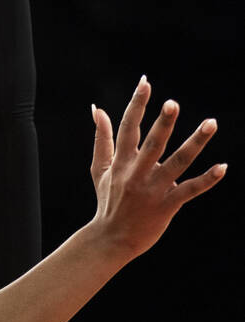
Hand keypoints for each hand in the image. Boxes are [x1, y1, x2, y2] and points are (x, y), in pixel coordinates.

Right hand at [89, 77, 225, 260]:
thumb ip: (101, 138)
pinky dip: (207, 179)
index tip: (145, 82)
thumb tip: (98, 109)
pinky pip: (190, 190)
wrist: (111, 239)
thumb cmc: (107, 201)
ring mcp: (153, 190)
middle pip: (152, 144)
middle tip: (172, 103)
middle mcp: (136, 173)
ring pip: (177, 163)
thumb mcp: (100, 169)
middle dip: (162, 123)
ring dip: (195, 142)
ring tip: (211, 122)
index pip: (127, 128)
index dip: (136, 104)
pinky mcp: (167, 205)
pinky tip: (223, 167)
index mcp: (121, 162)